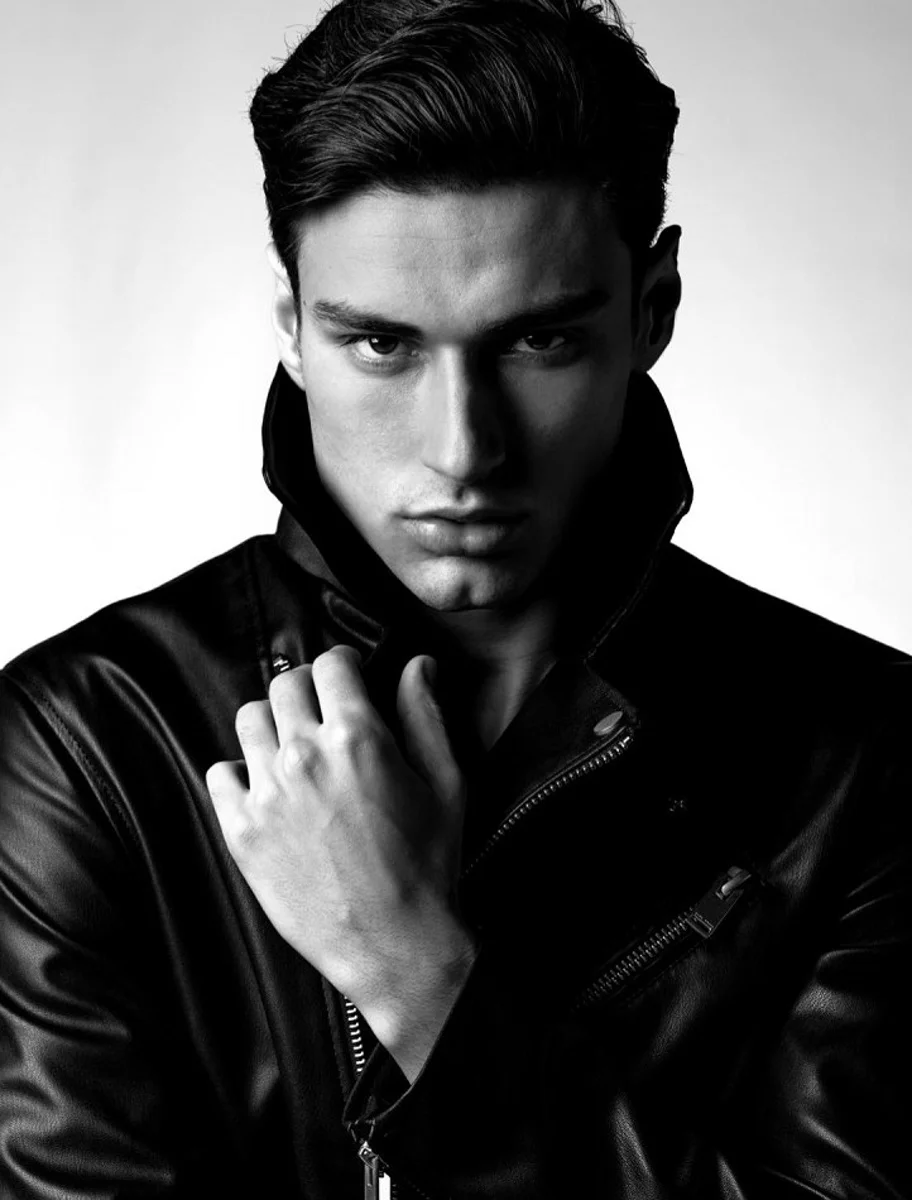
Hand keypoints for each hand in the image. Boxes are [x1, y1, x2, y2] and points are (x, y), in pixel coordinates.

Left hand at [206, 646, 474, 1080]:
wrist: (394, 945)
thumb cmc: (427, 867)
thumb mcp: (446, 783)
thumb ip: (425, 715)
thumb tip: (417, 666)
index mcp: (356, 737)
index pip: (330, 664)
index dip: (344, 665)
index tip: (349, 677)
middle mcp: (303, 756)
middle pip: (285, 685)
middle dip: (308, 688)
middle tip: (324, 711)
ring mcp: (266, 794)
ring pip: (248, 720)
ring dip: (273, 723)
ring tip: (294, 745)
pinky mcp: (242, 832)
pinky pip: (219, 774)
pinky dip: (240, 773)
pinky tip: (266, 787)